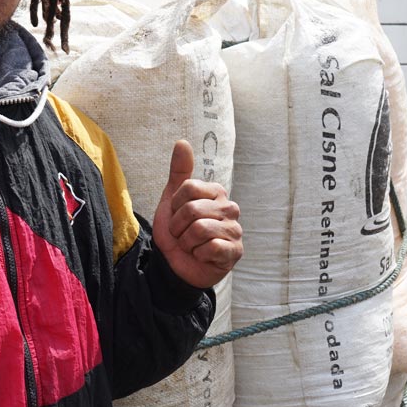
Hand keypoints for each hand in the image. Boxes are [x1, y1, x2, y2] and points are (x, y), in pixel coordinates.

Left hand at [152, 140, 242, 288]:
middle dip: (178, 227)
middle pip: (192, 209)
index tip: (177, 216)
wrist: (175, 263)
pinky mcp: (235, 252)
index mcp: (216, 192)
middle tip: (182, 234)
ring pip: (200, 229)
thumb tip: (182, 142)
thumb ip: (179, 171)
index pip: (188, 188)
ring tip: (191, 245)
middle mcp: (230, 208)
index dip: (174, 206)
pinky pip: (210, 248)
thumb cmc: (177, 230)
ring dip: (186, 242)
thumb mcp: (171, 199)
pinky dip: (198, 254)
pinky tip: (202, 256)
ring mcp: (235, 230)